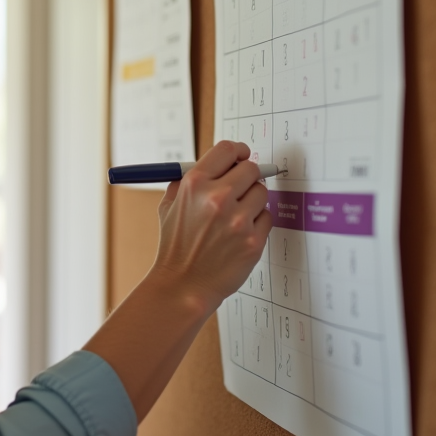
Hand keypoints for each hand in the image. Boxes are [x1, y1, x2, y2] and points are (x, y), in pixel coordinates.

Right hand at [150, 140, 271, 311]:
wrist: (182, 285)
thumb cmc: (175, 247)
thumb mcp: (169, 205)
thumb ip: (189, 180)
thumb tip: (217, 163)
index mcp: (195, 184)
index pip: (227, 150)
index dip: (238, 152)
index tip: (241, 156)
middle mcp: (217, 198)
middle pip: (251, 168)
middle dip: (247, 177)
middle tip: (241, 188)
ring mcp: (237, 220)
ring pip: (261, 193)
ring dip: (252, 201)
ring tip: (235, 217)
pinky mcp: (253, 240)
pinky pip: (267, 218)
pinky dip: (257, 223)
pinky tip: (239, 234)